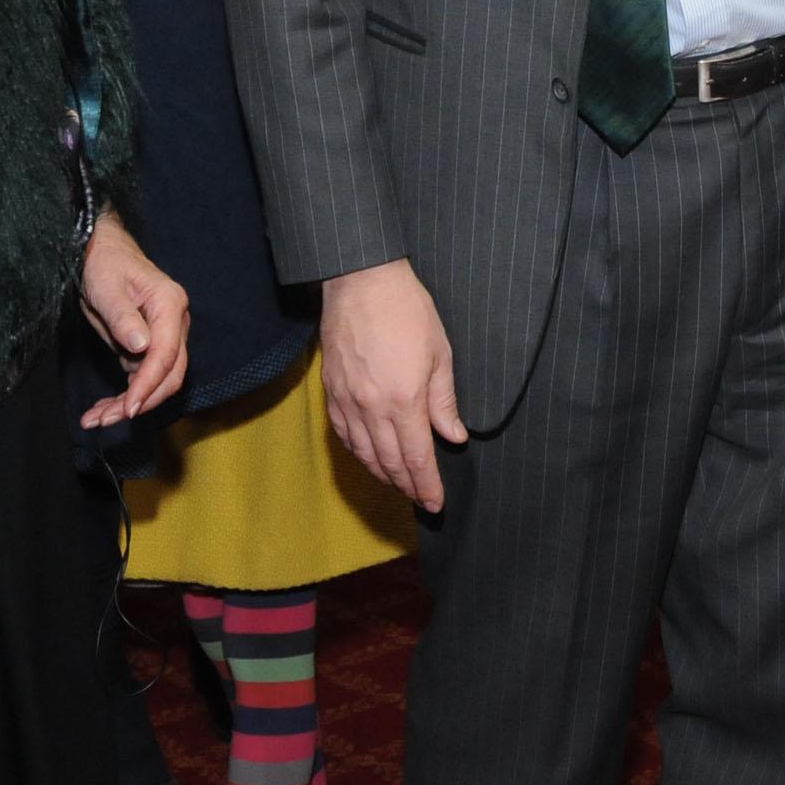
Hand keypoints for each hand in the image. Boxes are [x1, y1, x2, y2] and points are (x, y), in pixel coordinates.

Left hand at [77, 209, 188, 426]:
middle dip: (140, 402)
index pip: (166, 355)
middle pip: (169, 374)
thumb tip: (142, 347)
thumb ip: (124, 317)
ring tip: (95, 418)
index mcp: (169, 305)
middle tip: (103, 420)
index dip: (148, 386)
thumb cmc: (104, 263)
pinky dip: (125, 395)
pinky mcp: (150, 345)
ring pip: (157, 380)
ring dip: (129, 403)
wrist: (101, 250)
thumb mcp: (107, 288)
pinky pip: (143, 376)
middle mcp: (174, 322)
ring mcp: (165, 335)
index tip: (128, 409)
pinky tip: (102, 408)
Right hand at [320, 259, 462, 511]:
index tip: (435, 503)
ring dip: (382, 474)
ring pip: (364, 453)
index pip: (417, 458)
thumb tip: (453, 435)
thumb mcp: (439, 353)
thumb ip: (444, 400)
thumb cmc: (407, 310)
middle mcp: (372, 408)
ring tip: (398, 484)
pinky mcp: (331, 391)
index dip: (426, 485)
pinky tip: (368, 457)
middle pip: (389, 462)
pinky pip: (344, 434)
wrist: (361, 281)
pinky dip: (358, 453)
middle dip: (407, 486)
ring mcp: (347, 401)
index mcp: (404, 400)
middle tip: (420, 499)